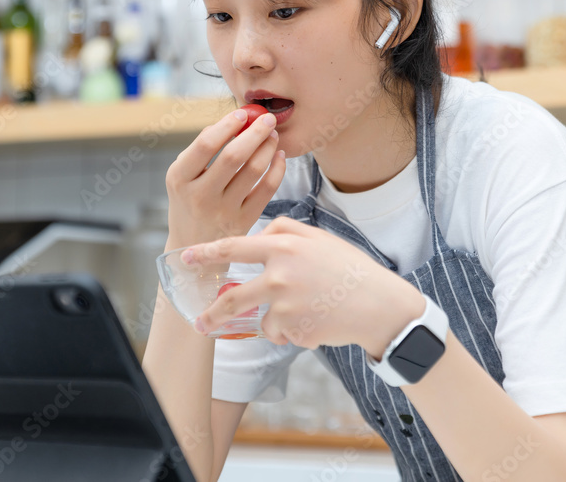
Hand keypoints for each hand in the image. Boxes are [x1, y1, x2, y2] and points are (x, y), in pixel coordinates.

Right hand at [165, 108, 285, 246]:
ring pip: (253, 171)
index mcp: (179, 178)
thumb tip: (232, 120)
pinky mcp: (243, 221)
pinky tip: (278, 156)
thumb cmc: (189, 202)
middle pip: (233, 156)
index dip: (227, 125)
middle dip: (255, 132)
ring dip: (268, 147)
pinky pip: (267, 189)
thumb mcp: (183, 177)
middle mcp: (200, 195)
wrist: (192, 247)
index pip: (205, 145)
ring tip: (272, 135)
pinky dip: (277, 169)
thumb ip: (201, 149)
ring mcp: (223, 210)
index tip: (242, 113)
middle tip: (268, 118)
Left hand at [180, 217, 423, 351]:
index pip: (234, 248)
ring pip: (263, 320)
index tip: (186, 257)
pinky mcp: (295, 329)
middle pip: (234, 298)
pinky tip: (319, 322)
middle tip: (200, 324)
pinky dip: (294, 332)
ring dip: (276, 323)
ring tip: (303, 316)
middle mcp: (280, 274)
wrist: (379, 305)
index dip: (207, 253)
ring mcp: (286, 304)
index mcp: (284, 247)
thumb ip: (286, 231)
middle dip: (213, 314)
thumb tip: (260, 232)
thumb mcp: (319, 238)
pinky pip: (282, 334)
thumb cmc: (349, 269)